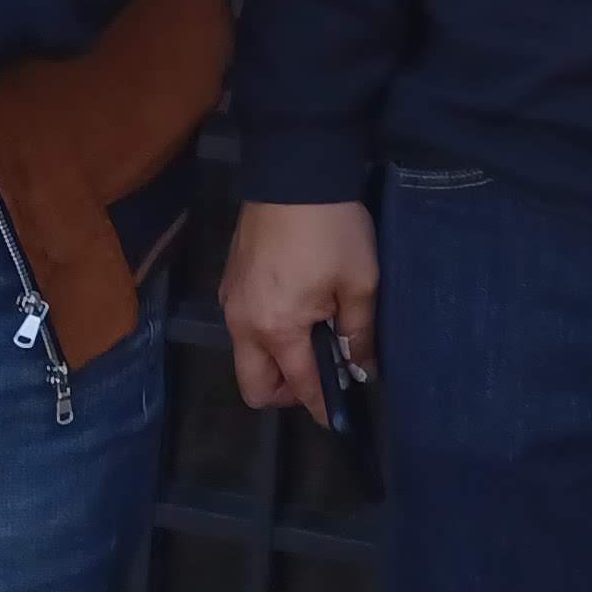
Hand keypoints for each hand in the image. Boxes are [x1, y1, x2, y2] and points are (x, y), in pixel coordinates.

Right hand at [222, 200, 379, 422]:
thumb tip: (362, 369)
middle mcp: (243, 324)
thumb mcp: (360, 282)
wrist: (294, 172)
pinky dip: (266, 336)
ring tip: (313, 339)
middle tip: (321, 375)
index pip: (299, 386)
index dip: (320, 406)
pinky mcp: (229, 282)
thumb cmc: (332, 229)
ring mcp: (230, 302)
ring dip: (275, 363)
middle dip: (286, 393)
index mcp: (276, 329)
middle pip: (255, 387)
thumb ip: (359, 333)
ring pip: (246, 358)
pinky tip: (296, 312)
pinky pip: (242, 329)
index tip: (337, 418)